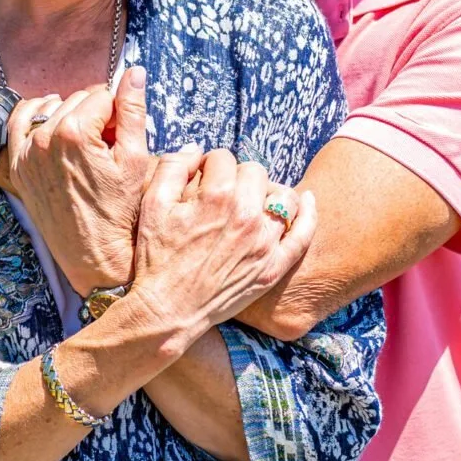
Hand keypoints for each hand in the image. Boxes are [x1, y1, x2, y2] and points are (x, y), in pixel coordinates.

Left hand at [7, 67, 153, 294]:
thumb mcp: (135, 158)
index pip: (103, 95)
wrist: (93, 254)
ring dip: (73, 115)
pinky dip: (37, 114)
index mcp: (74, 132)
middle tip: (111, 141)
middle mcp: (44, 138)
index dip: (120, 110)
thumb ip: (133, 110)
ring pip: (54, 109)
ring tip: (89, 142)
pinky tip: (53, 118)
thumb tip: (133, 73)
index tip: (125, 132)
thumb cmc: (119, 210)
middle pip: (79, 101)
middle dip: (98, 114)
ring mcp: (27, 153)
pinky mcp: (19, 166)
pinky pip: (21, 123)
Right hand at [129, 149, 315, 341]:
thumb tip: (196, 149)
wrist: (167, 311)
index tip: (201, 180)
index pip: (223, 157)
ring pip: (283, 195)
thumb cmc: (156, 257)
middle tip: (221, 194)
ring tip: (252, 201)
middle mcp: (246, 215)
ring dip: (268, 192)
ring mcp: (264, 243)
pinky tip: (307, 200)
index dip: (209, 166)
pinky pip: (303, 233)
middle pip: (255, 171)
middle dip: (236, 177)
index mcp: (217, 196)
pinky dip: (308, 213)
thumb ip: (174, 167)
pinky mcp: (273, 267)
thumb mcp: (152, 204)